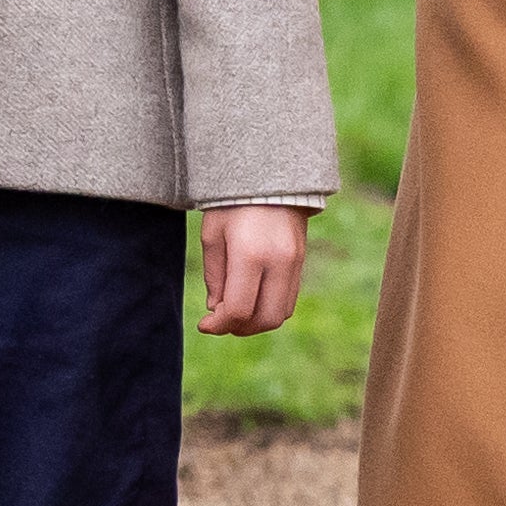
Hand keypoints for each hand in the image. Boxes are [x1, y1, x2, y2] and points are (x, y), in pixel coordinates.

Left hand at [198, 204, 309, 336]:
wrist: (269, 176)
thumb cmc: (232, 203)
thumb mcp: (213, 235)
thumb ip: (214, 276)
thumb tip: (217, 309)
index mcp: (250, 254)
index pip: (239, 309)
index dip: (220, 325)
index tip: (205, 324)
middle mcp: (278, 262)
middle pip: (265, 319)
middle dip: (240, 328)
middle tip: (221, 322)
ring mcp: (294, 263)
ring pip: (281, 314)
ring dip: (257, 321)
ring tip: (236, 311)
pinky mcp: (301, 262)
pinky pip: (289, 299)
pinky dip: (270, 308)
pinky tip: (252, 299)